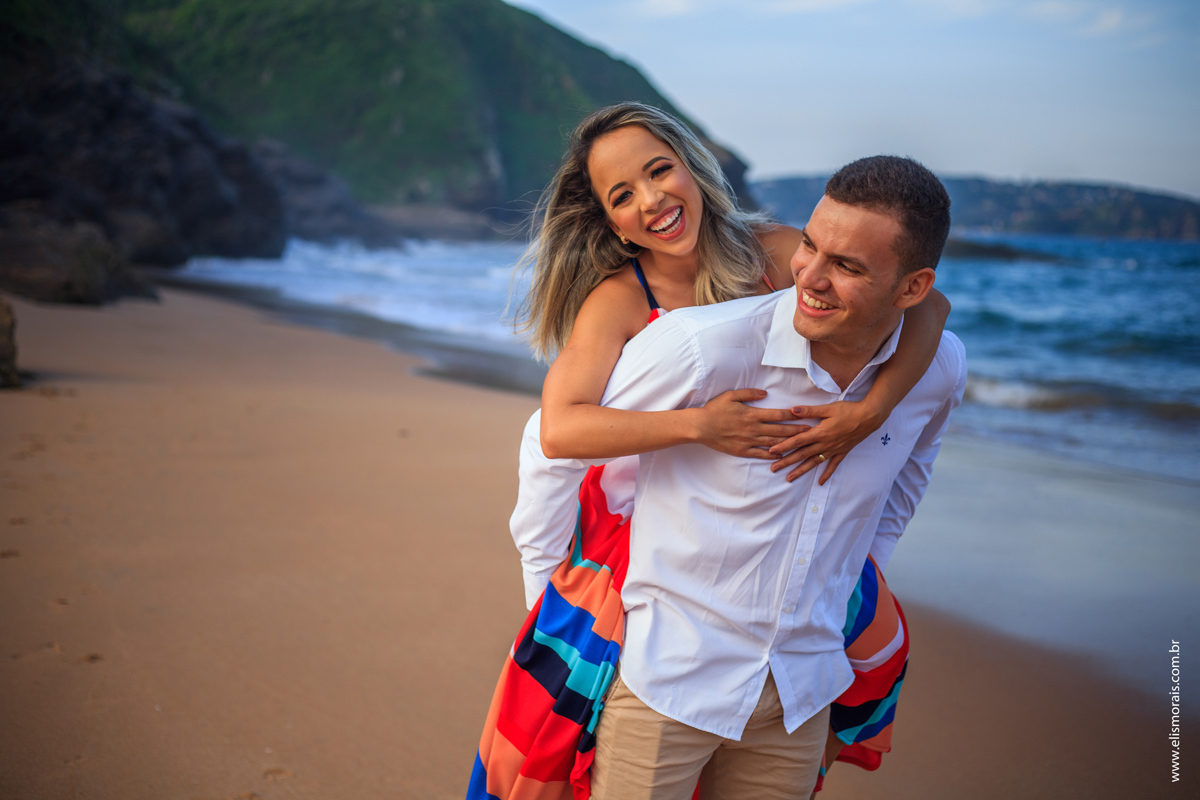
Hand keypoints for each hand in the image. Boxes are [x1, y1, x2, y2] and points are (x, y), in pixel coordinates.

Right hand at [693, 389, 803, 458]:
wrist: (700, 426)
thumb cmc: (715, 409)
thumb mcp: (731, 395)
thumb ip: (749, 393)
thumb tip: (765, 393)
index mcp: (752, 414)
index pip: (778, 414)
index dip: (793, 415)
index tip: (805, 415)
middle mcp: (753, 428)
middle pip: (780, 430)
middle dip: (797, 430)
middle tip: (811, 431)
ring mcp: (749, 441)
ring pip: (773, 443)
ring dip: (788, 443)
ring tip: (801, 444)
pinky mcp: (742, 451)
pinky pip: (761, 454)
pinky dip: (772, 455)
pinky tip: (781, 456)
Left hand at [768, 400, 883, 482]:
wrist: (869, 417)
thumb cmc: (848, 410)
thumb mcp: (828, 408)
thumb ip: (809, 411)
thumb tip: (792, 410)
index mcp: (820, 432)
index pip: (797, 441)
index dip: (783, 446)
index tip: (771, 451)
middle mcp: (825, 444)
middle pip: (802, 454)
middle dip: (786, 462)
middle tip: (773, 469)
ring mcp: (833, 450)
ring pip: (814, 462)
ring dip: (801, 471)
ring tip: (789, 479)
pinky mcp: (842, 452)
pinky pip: (833, 466)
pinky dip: (826, 474)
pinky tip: (820, 483)